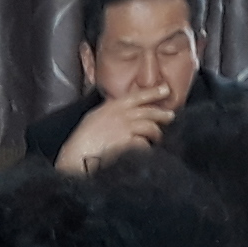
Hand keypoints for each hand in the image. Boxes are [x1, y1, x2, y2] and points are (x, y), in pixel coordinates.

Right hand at [57, 90, 172, 170]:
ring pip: (151, 128)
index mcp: (112, 107)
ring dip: (156, 135)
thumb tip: (121, 110)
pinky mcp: (130, 143)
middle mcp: (121, 115)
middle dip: (162, 114)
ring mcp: (126, 129)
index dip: (153, 92)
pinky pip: (145, 145)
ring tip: (157, 139)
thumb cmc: (81, 141)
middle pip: (149, 112)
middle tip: (170, 116)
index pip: (137, 96)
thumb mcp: (93, 118)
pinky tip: (146, 154)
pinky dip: (147, 150)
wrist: (77, 156)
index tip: (165, 89)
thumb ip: (109, 112)